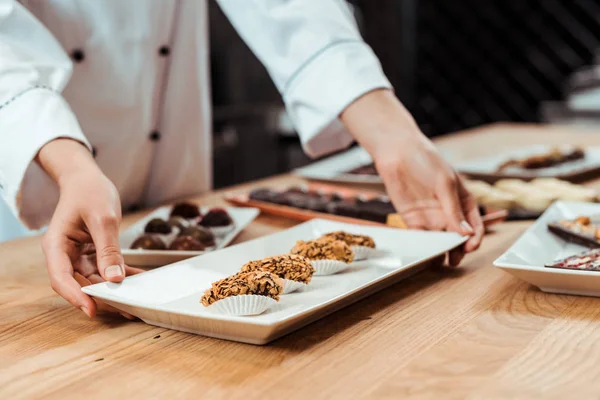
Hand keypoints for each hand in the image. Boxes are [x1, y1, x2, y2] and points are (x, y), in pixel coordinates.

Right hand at [37, 139, 140, 316]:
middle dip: (101, 298)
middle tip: (125, 310)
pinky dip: (123, 276)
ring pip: (94, 281)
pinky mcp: (92, 254)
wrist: (87, 179)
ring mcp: (78, 256)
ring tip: (136, 302)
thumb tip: (114, 278)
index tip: (92, 309)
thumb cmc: (89, 192)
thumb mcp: (102, 218)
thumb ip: (108, 248)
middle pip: (79, 283)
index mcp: (56, 245)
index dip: (76, 295)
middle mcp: (64, 255)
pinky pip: (106, 270)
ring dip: (115, 291)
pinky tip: (140, 281)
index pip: (61, 277)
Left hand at [340, 90, 482, 265]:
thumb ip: (453, 210)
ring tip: (438, 261)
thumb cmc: (427, 162)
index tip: (469, 247)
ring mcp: (432, 218)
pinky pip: (421, 238)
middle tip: (453, 261)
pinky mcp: (414, 220)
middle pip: (458, 238)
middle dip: (458, 251)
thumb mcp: (445, 184)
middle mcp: (449, 212)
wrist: (398, 154)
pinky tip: (424, 253)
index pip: (474, 225)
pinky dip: (424, 247)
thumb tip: (466, 233)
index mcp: (464, 202)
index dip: (474, 239)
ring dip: (441, 252)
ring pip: (440, 241)